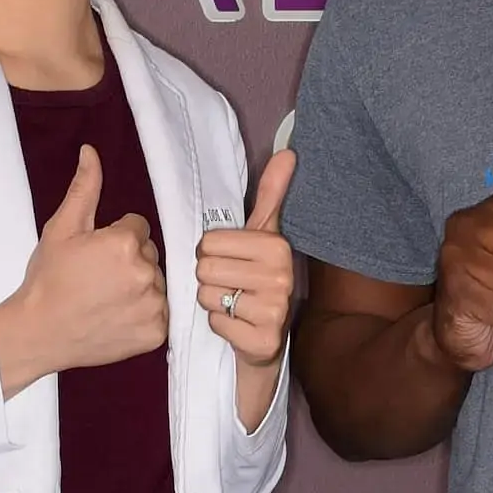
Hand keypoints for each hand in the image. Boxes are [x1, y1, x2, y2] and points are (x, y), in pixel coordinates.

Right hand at [0, 145, 168, 395]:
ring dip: (138, 287)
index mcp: (125, 243)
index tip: (94, 255)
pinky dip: (143, 315)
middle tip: (98, 277)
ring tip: (106, 298)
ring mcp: (153, 306)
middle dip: (129, 261)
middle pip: (149, 254)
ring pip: (155, 283)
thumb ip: (84, 188)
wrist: (37, 333)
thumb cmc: (48, 278)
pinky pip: (159, 313)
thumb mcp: (62, 228)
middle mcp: (146, 273)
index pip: (138, 227)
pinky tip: (116, 317)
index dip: (115, 238)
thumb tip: (91, 151)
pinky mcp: (156, 332)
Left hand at [198, 149, 296, 380]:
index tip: (231, 261)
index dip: (211, 253)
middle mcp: (281, 276)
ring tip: (233, 303)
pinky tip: (237, 324)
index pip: (208, 241)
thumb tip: (288, 152)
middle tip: (230, 285)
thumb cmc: (257, 279)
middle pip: (204, 268)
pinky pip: (215, 322)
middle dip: (209, 279)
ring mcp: (274, 310)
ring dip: (213, 302)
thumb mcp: (263, 235)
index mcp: (278, 246)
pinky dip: (220, 325)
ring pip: (206, 296)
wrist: (266, 339)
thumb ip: (271, 193)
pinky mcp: (262, 340)